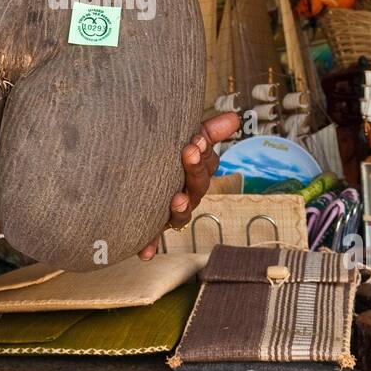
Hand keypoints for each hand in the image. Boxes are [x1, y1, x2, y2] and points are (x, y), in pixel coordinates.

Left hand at [138, 112, 240, 259]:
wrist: (136, 174)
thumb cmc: (168, 157)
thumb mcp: (188, 141)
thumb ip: (208, 132)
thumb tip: (235, 118)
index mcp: (197, 174)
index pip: (208, 163)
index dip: (204, 152)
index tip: (196, 139)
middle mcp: (188, 194)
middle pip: (197, 186)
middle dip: (194, 170)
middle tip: (188, 152)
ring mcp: (171, 211)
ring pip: (180, 214)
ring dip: (180, 208)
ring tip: (176, 199)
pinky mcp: (152, 224)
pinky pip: (152, 236)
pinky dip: (150, 244)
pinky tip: (145, 253)